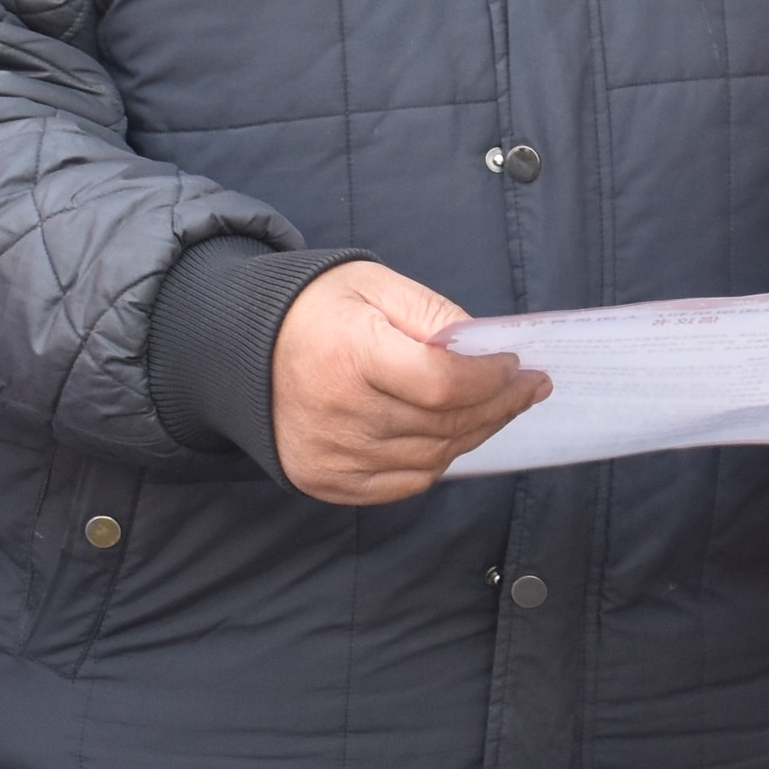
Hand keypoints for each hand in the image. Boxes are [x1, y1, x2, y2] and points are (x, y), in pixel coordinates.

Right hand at [270, 261, 543, 505]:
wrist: (241, 348)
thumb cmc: (315, 310)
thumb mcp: (374, 286)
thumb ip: (433, 315)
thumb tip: (485, 351)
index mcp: (350, 355)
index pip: (442, 383)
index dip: (490, 379)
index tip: (517, 365)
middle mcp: (338, 412)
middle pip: (443, 424)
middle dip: (497, 406)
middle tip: (528, 389)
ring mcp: (331, 454)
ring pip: (431, 458)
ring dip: (473, 434)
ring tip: (497, 408)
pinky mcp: (326, 479)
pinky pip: (403, 483)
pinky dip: (437, 461)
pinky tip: (455, 435)